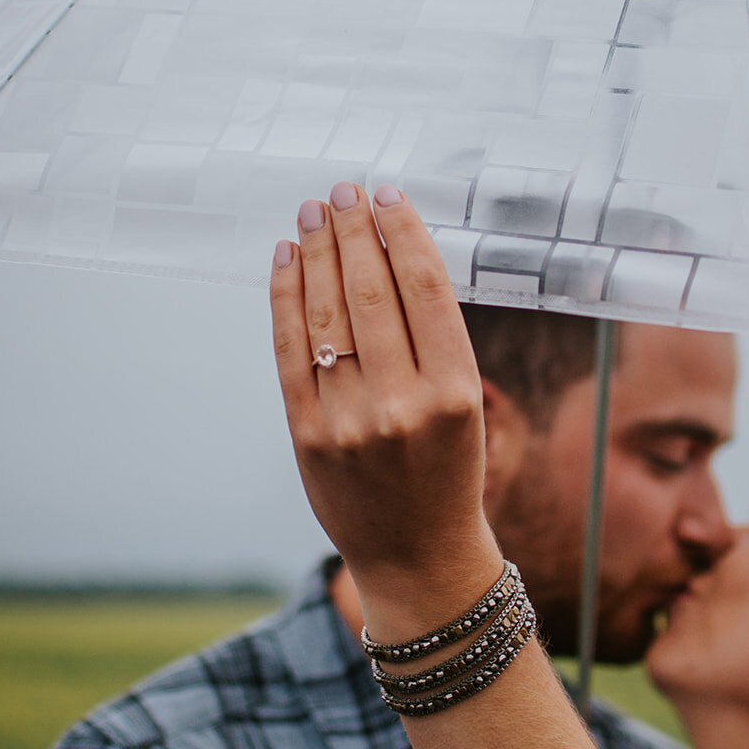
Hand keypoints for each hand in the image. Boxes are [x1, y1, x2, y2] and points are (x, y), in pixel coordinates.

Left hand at [270, 182, 502, 633]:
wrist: (418, 557)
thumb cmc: (446, 472)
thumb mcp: (463, 407)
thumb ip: (430, 340)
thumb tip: (386, 253)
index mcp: (456, 393)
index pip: (424, 289)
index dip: (401, 233)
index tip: (386, 195)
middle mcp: (403, 405)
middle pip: (370, 293)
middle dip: (352, 231)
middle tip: (341, 191)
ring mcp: (350, 422)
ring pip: (326, 315)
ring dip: (317, 253)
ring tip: (312, 212)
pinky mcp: (308, 436)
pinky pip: (290, 351)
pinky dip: (285, 298)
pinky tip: (288, 260)